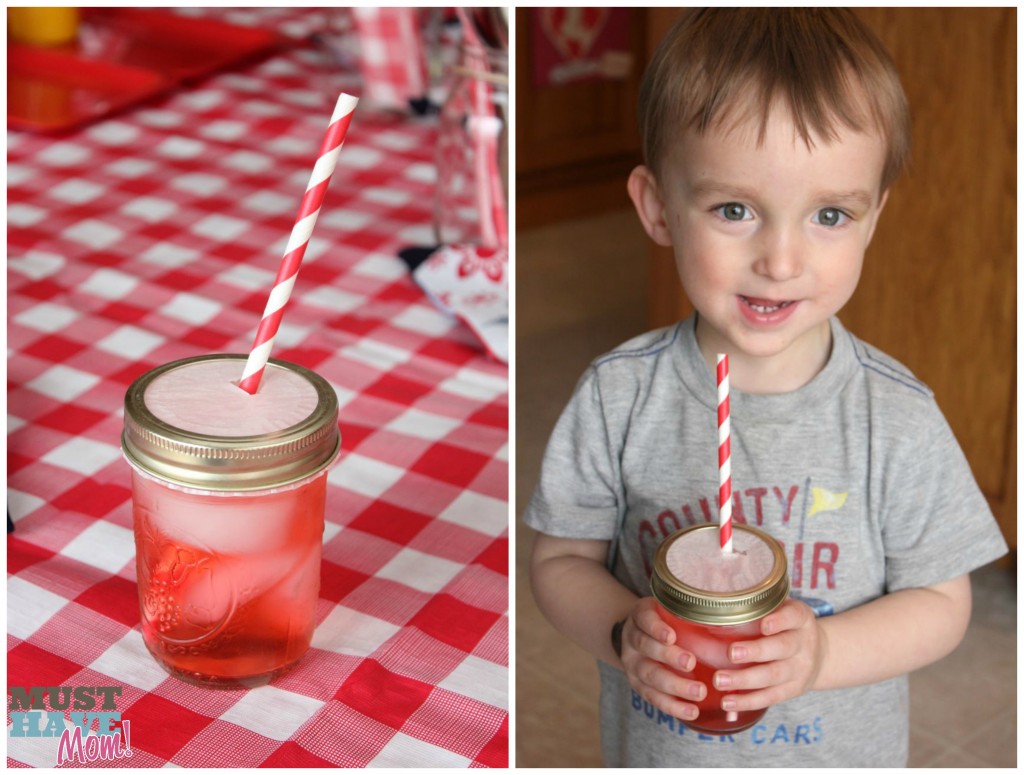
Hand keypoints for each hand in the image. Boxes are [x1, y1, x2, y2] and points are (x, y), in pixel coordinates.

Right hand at [619, 597, 705, 721]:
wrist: (640, 636)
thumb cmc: (666, 621)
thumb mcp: (670, 609)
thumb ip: (691, 611)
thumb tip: (737, 616)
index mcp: (640, 616)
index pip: (645, 619)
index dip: (656, 628)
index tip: (672, 636)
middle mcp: (632, 639)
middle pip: (646, 647)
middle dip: (669, 657)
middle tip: (691, 663)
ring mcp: (632, 664)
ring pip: (649, 675)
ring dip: (674, 685)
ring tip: (699, 692)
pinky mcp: (638, 685)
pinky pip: (653, 697)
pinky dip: (672, 706)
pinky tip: (691, 711)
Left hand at [713, 598, 825, 713]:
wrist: (820, 654)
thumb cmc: (788, 626)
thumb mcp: (784, 608)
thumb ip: (760, 603)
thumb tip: (715, 596)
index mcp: (801, 618)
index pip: (793, 616)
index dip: (779, 620)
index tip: (764, 624)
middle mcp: (803, 644)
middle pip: (782, 648)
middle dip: (756, 651)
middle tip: (731, 652)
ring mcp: (800, 669)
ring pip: (773, 676)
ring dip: (745, 679)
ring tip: (720, 680)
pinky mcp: (793, 690)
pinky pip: (770, 697)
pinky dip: (748, 701)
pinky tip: (728, 701)